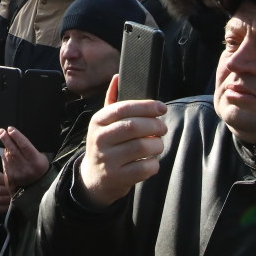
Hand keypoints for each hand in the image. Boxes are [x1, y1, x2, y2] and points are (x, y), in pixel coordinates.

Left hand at [0, 126, 48, 190]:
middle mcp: (26, 166)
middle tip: (1, 131)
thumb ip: (29, 148)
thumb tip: (16, 137)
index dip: (16, 136)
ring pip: (8, 156)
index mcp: (35, 160)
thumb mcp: (40, 156)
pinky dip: (4, 155)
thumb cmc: (39, 166)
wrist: (38, 184)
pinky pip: (5, 163)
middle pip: (14, 150)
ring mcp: (17, 172)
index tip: (10, 129)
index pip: (24, 145)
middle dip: (6, 139)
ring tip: (3, 137)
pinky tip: (5, 150)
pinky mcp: (11, 176)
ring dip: (5, 146)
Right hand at [0, 168, 10, 213]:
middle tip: (15, 191)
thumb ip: (10, 174)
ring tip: (14, 197)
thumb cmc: (7, 180)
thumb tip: (13, 178)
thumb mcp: (8, 174)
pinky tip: (12, 204)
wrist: (4, 189)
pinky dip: (6, 207)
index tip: (13, 183)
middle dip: (9, 191)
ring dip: (8, 199)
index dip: (6, 181)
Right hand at [77, 76, 166, 208]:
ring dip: (157, 144)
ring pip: (141, 147)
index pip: (123, 108)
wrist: (93, 179)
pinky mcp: (117, 178)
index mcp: (97, 121)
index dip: (146, 106)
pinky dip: (154, 163)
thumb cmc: (105, 145)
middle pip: (133, 127)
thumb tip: (117, 77)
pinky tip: (151, 160)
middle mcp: (99, 139)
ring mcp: (107, 160)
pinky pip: (144, 168)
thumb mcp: (103, 123)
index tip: (161, 108)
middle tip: (162, 127)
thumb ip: (112, 101)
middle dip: (154, 125)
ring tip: (158, 143)